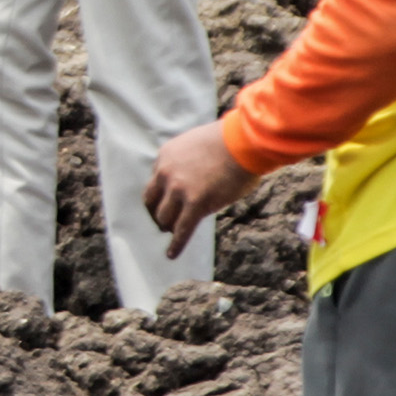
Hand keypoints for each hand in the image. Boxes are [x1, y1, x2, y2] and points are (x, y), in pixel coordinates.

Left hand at [141, 121, 260, 258]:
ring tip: (172, 235)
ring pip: (164, 217)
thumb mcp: (199, 145)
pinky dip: (176, 244)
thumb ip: (190, 162)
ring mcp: (179, 189)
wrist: (243, 141)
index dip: (162, 194)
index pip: (156, 181)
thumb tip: (197, 179)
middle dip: (157, 212)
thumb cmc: (231, 141)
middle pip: (152, 201)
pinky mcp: (194, 204)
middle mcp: (166, 173)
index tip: (166, 202)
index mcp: (165, 156)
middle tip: (163, 222)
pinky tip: (172, 254)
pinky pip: (181, 230)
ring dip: (168, 227)